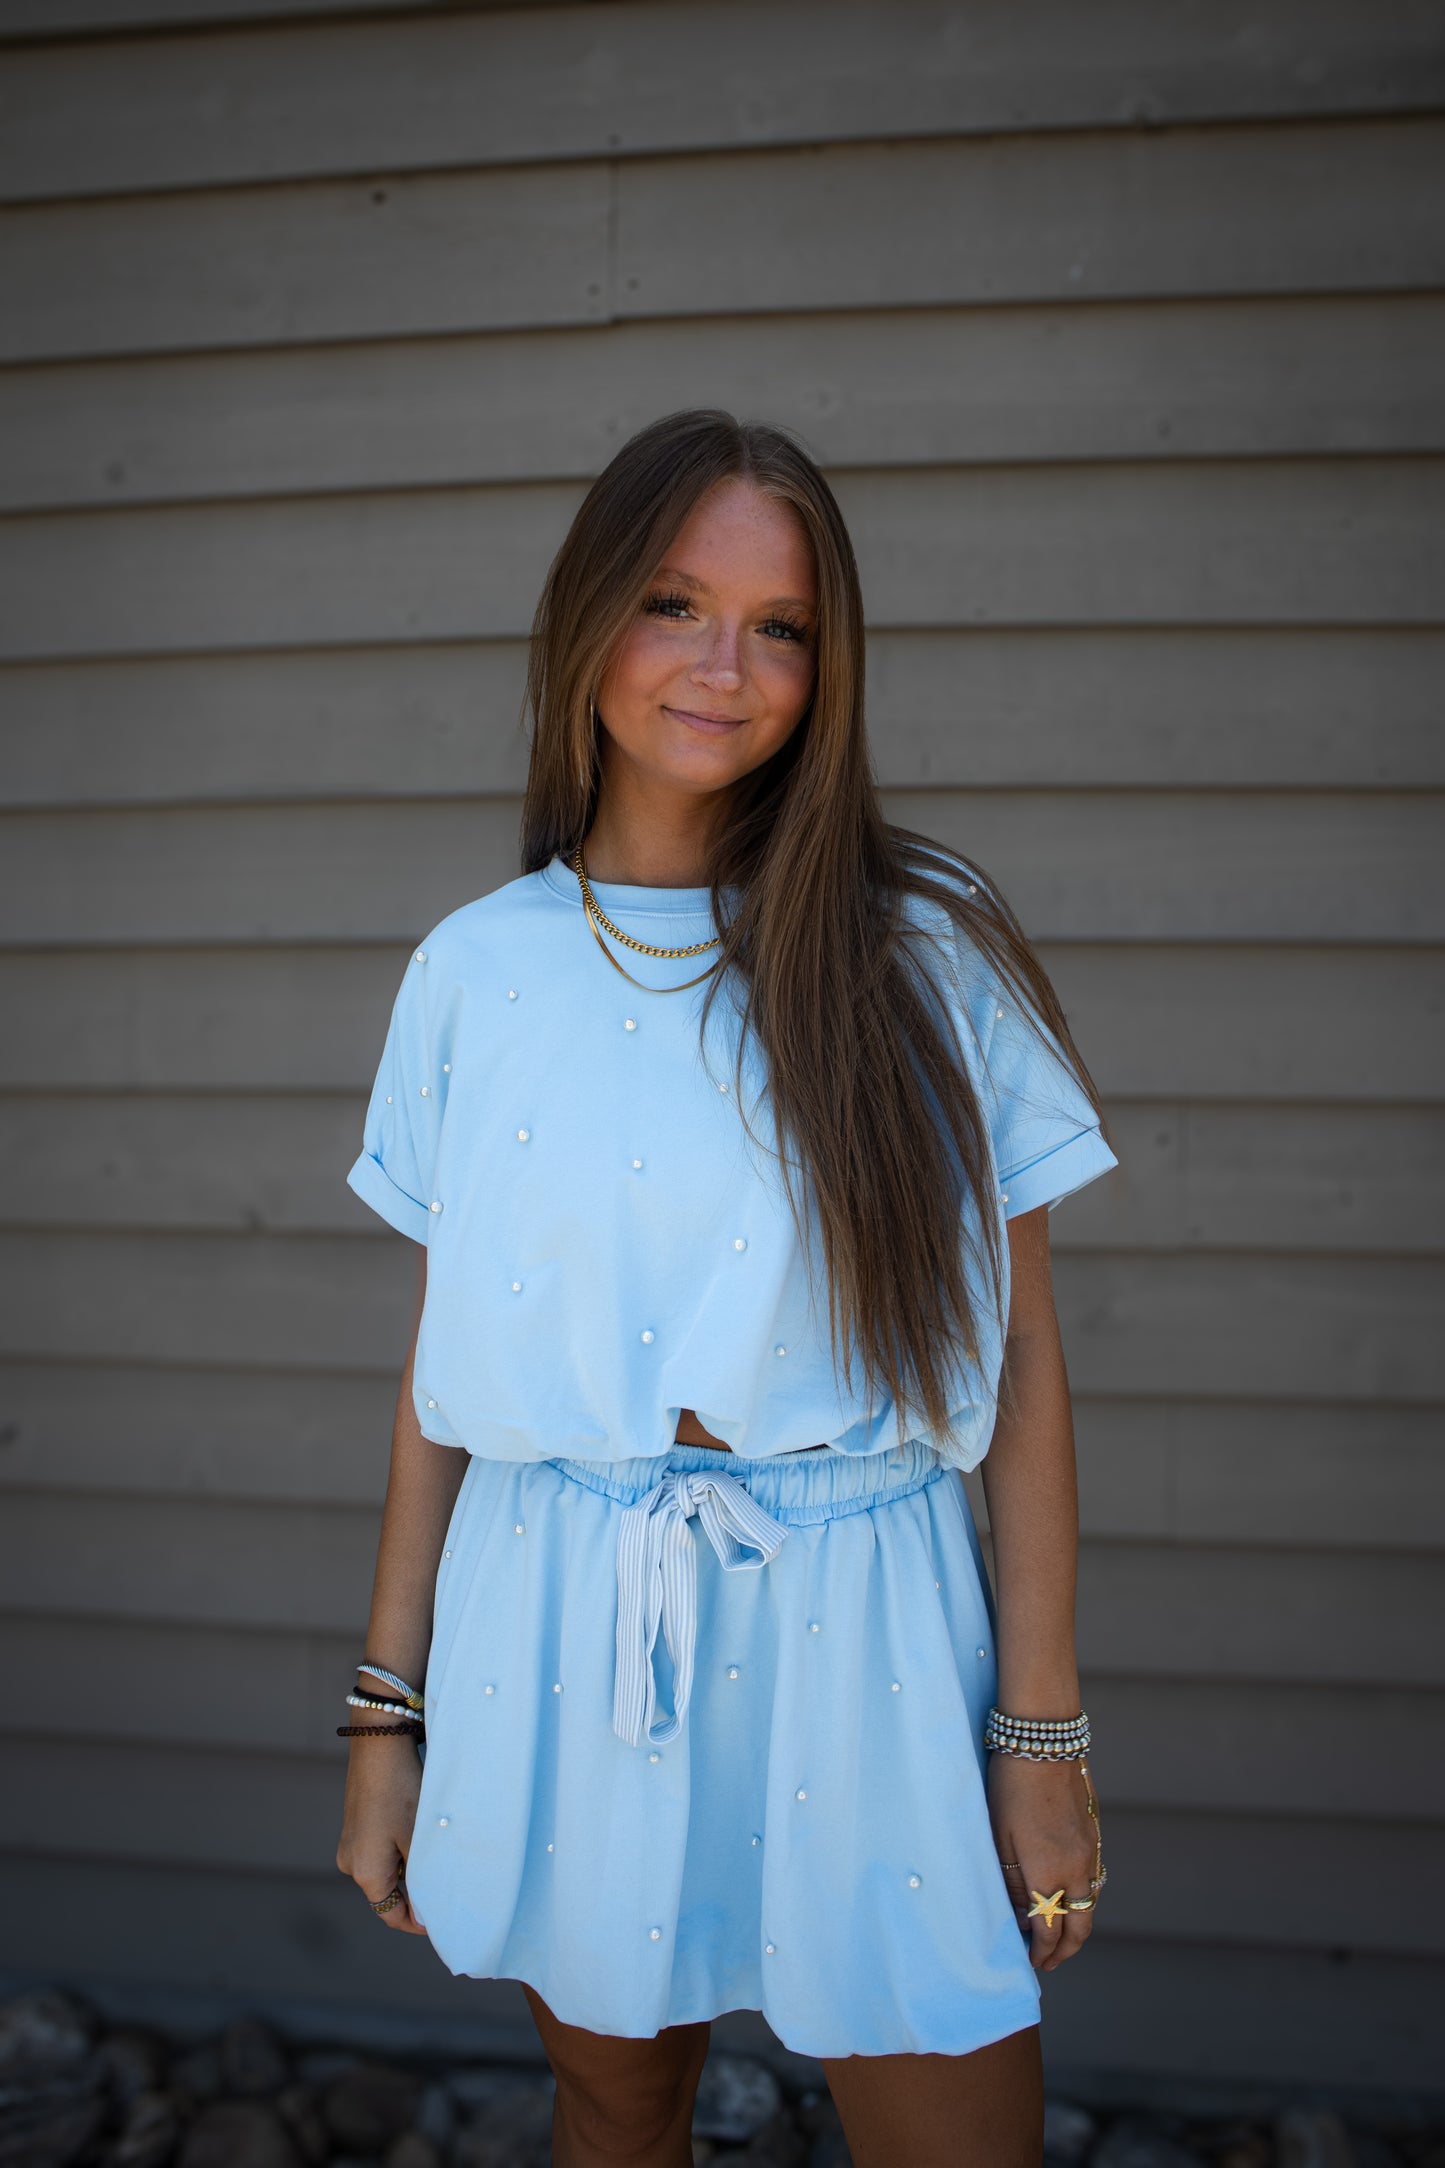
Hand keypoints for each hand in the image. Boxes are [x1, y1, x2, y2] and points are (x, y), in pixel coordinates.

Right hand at [336, 1739, 427, 1936]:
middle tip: (446, 1885)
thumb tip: (426, 1909)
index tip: (442, 1920)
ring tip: (435, 1854)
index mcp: (365, 1874)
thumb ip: (420, 1878)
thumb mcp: (417, 1839)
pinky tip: (417, 1834)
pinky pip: (378, 1852)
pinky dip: (398, 1851)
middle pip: (387, 1894)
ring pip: (384, 1871)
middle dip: (415, 1894)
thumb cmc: (401, 1792)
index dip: (418, 1922)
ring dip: (408, 1869)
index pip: (392, 1915)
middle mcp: (351, 1864)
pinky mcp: (354, 1827)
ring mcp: (350, 1844)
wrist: (378, 1745)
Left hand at [987, 1753, 1100, 1972]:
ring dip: (1075, 1924)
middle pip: (1079, 1926)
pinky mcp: (1093, 1833)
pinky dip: (1082, 1897)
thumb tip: (1022, 1915)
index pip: (1051, 1931)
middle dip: (1065, 1950)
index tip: (1031, 1963)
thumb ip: (1013, 1882)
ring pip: (1090, 1904)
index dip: (1042, 1953)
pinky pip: (1093, 1879)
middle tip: (1048, 1962)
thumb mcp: (999, 1837)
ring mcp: (1090, 1850)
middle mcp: (1077, 1868)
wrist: (1044, 1742)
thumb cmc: (1010, 1787)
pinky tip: (1066, 1895)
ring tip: (1056, 1934)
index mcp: (1049, 1873)